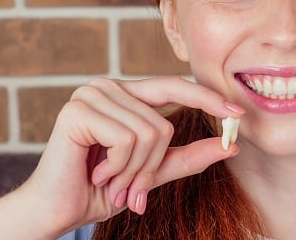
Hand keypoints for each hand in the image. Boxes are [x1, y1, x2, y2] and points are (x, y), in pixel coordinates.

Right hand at [20, 77, 242, 235]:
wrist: (57, 210)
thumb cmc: (101, 189)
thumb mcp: (153, 172)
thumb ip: (188, 157)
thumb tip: (231, 145)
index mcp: (125, 94)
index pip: (174, 86)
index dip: (207, 98)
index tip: (238, 114)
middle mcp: (108, 86)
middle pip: (163, 123)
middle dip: (152, 165)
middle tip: (131, 190)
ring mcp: (91, 94)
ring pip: (149, 132)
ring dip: (133, 171)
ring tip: (110, 181)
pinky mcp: (78, 110)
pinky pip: (127, 139)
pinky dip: (119, 167)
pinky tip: (96, 173)